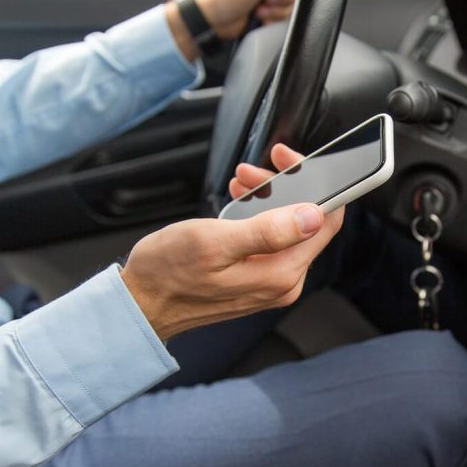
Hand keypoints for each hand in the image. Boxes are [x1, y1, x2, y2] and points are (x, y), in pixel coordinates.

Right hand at [121, 144, 343, 340]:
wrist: (140, 303)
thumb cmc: (168, 274)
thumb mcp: (214, 242)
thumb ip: (268, 231)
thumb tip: (312, 216)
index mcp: (281, 274)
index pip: (325, 222)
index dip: (316, 184)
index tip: (289, 162)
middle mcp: (282, 282)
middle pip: (308, 223)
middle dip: (284, 188)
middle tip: (252, 172)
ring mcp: (270, 283)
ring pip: (287, 228)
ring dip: (267, 199)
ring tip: (240, 185)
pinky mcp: (256, 280)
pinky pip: (270, 241)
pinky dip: (256, 216)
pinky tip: (237, 205)